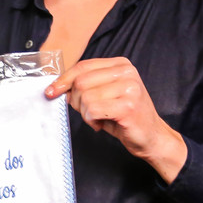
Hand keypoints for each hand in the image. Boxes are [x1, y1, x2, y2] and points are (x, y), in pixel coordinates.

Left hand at [45, 57, 186, 181]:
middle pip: (81, 82)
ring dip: (86, 113)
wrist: (151, 137)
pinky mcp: (128, 106)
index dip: (63, 80)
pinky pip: (93, 110)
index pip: (82, 67)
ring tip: (99, 119)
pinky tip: (102, 124)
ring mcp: (129, 88)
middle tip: (89, 113)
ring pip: (85, 97)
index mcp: (120, 65)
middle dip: (77, 102)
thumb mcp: (104, 95)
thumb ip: (85, 87)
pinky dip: (91, 121)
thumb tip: (58, 87)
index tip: (51, 91)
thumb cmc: (125, 117)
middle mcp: (127, 72)